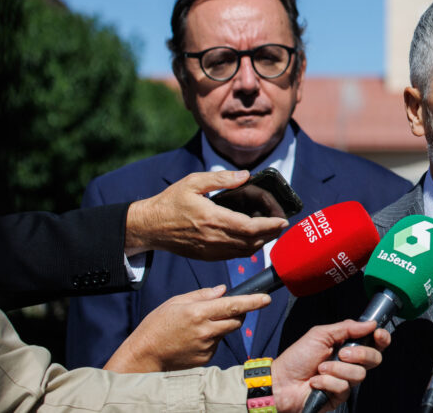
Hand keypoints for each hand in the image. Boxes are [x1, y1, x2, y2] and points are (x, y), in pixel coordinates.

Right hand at [104, 285, 269, 371]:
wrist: (144, 356)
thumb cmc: (156, 326)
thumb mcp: (175, 303)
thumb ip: (202, 295)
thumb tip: (223, 290)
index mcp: (198, 313)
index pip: (233, 305)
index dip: (253, 301)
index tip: (266, 298)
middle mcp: (206, 330)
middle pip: (237, 320)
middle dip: (238, 312)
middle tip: (227, 309)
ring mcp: (206, 346)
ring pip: (227, 332)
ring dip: (223, 326)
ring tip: (200, 326)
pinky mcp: (205, 358)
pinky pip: (217, 344)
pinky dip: (213, 339)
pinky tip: (195, 339)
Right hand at [124, 170, 287, 259]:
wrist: (150, 227)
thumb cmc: (171, 202)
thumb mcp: (193, 182)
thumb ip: (221, 179)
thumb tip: (245, 175)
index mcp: (212, 219)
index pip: (250, 227)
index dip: (270, 225)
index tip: (283, 220)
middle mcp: (213, 238)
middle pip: (252, 241)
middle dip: (271, 234)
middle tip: (282, 224)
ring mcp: (210, 250)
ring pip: (244, 251)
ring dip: (262, 242)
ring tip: (271, 231)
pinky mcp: (206, 256)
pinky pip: (233, 256)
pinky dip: (248, 249)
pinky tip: (253, 239)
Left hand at [272, 319, 390, 412]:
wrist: (281, 381)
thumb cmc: (297, 357)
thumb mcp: (320, 334)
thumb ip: (347, 327)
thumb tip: (370, 323)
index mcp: (348, 345)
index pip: (374, 342)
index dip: (381, 338)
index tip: (377, 334)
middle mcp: (350, 363)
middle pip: (374, 359)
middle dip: (359, 354)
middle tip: (341, 353)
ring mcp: (345, 380)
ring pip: (359, 374)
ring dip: (336, 369)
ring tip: (320, 368)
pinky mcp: (339, 396)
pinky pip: (344, 387)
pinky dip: (327, 382)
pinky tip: (315, 382)